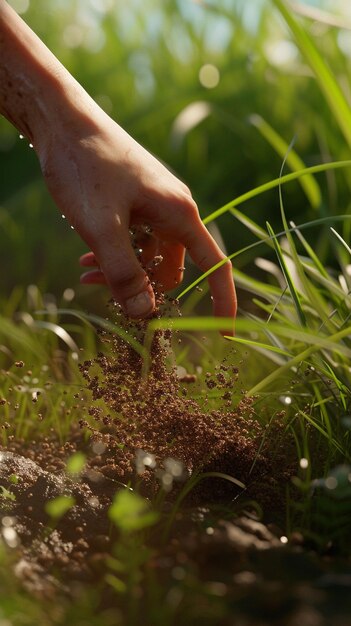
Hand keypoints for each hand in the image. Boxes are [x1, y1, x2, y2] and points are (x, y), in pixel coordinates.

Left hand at [38, 112, 236, 325]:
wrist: (61, 120)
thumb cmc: (84, 166)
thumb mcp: (100, 227)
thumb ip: (123, 272)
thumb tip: (144, 314)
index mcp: (180, 213)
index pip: (214, 265)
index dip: (223, 301)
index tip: (224, 335)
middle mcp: (173, 210)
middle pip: (171, 268)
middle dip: (142, 287)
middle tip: (98, 287)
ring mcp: (154, 205)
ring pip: (148, 256)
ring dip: (121, 271)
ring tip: (83, 273)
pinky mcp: (135, 202)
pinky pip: (134, 241)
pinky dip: (114, 254)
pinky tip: (85, 259)